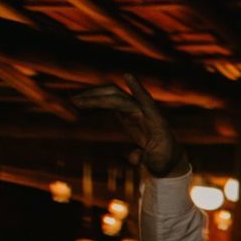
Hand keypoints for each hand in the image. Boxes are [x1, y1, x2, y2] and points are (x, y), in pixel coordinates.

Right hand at [70, 76, 187, 177]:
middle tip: (76, 102)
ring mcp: (136, 109)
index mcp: (157, 122)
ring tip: (74, 101)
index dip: (138, 90)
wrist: (166, 155)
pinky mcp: (127, 112)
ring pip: (113, 96)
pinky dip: (95, 103)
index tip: (127, 75)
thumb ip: (146, 161)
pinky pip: (109, 103)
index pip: (147, 103)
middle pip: (120, 98)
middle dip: (98, 98)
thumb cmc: (163, 160)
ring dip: (94, 96)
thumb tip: (134, 156)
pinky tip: (80, 104)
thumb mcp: (157, 165)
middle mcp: (145, 111)